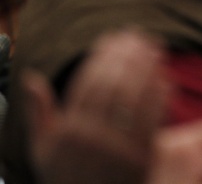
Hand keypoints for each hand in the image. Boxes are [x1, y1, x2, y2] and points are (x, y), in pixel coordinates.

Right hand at [23, 30, 201, 183]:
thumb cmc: (66, 176)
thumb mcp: (43, 148)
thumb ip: (38, 112)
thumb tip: (30, 77)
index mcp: (68, 131)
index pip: (88, 83)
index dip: (104, 56)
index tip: (116, 38)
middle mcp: (92, 139)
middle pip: (114, 85)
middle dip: (128, 56)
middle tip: (140, 36)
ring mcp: (117, 148)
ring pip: (135, 98)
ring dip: (148, 69)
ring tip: (156, 50)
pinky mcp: (141, 158)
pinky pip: (153, 119)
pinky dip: (160, 96)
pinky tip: (165, 79)